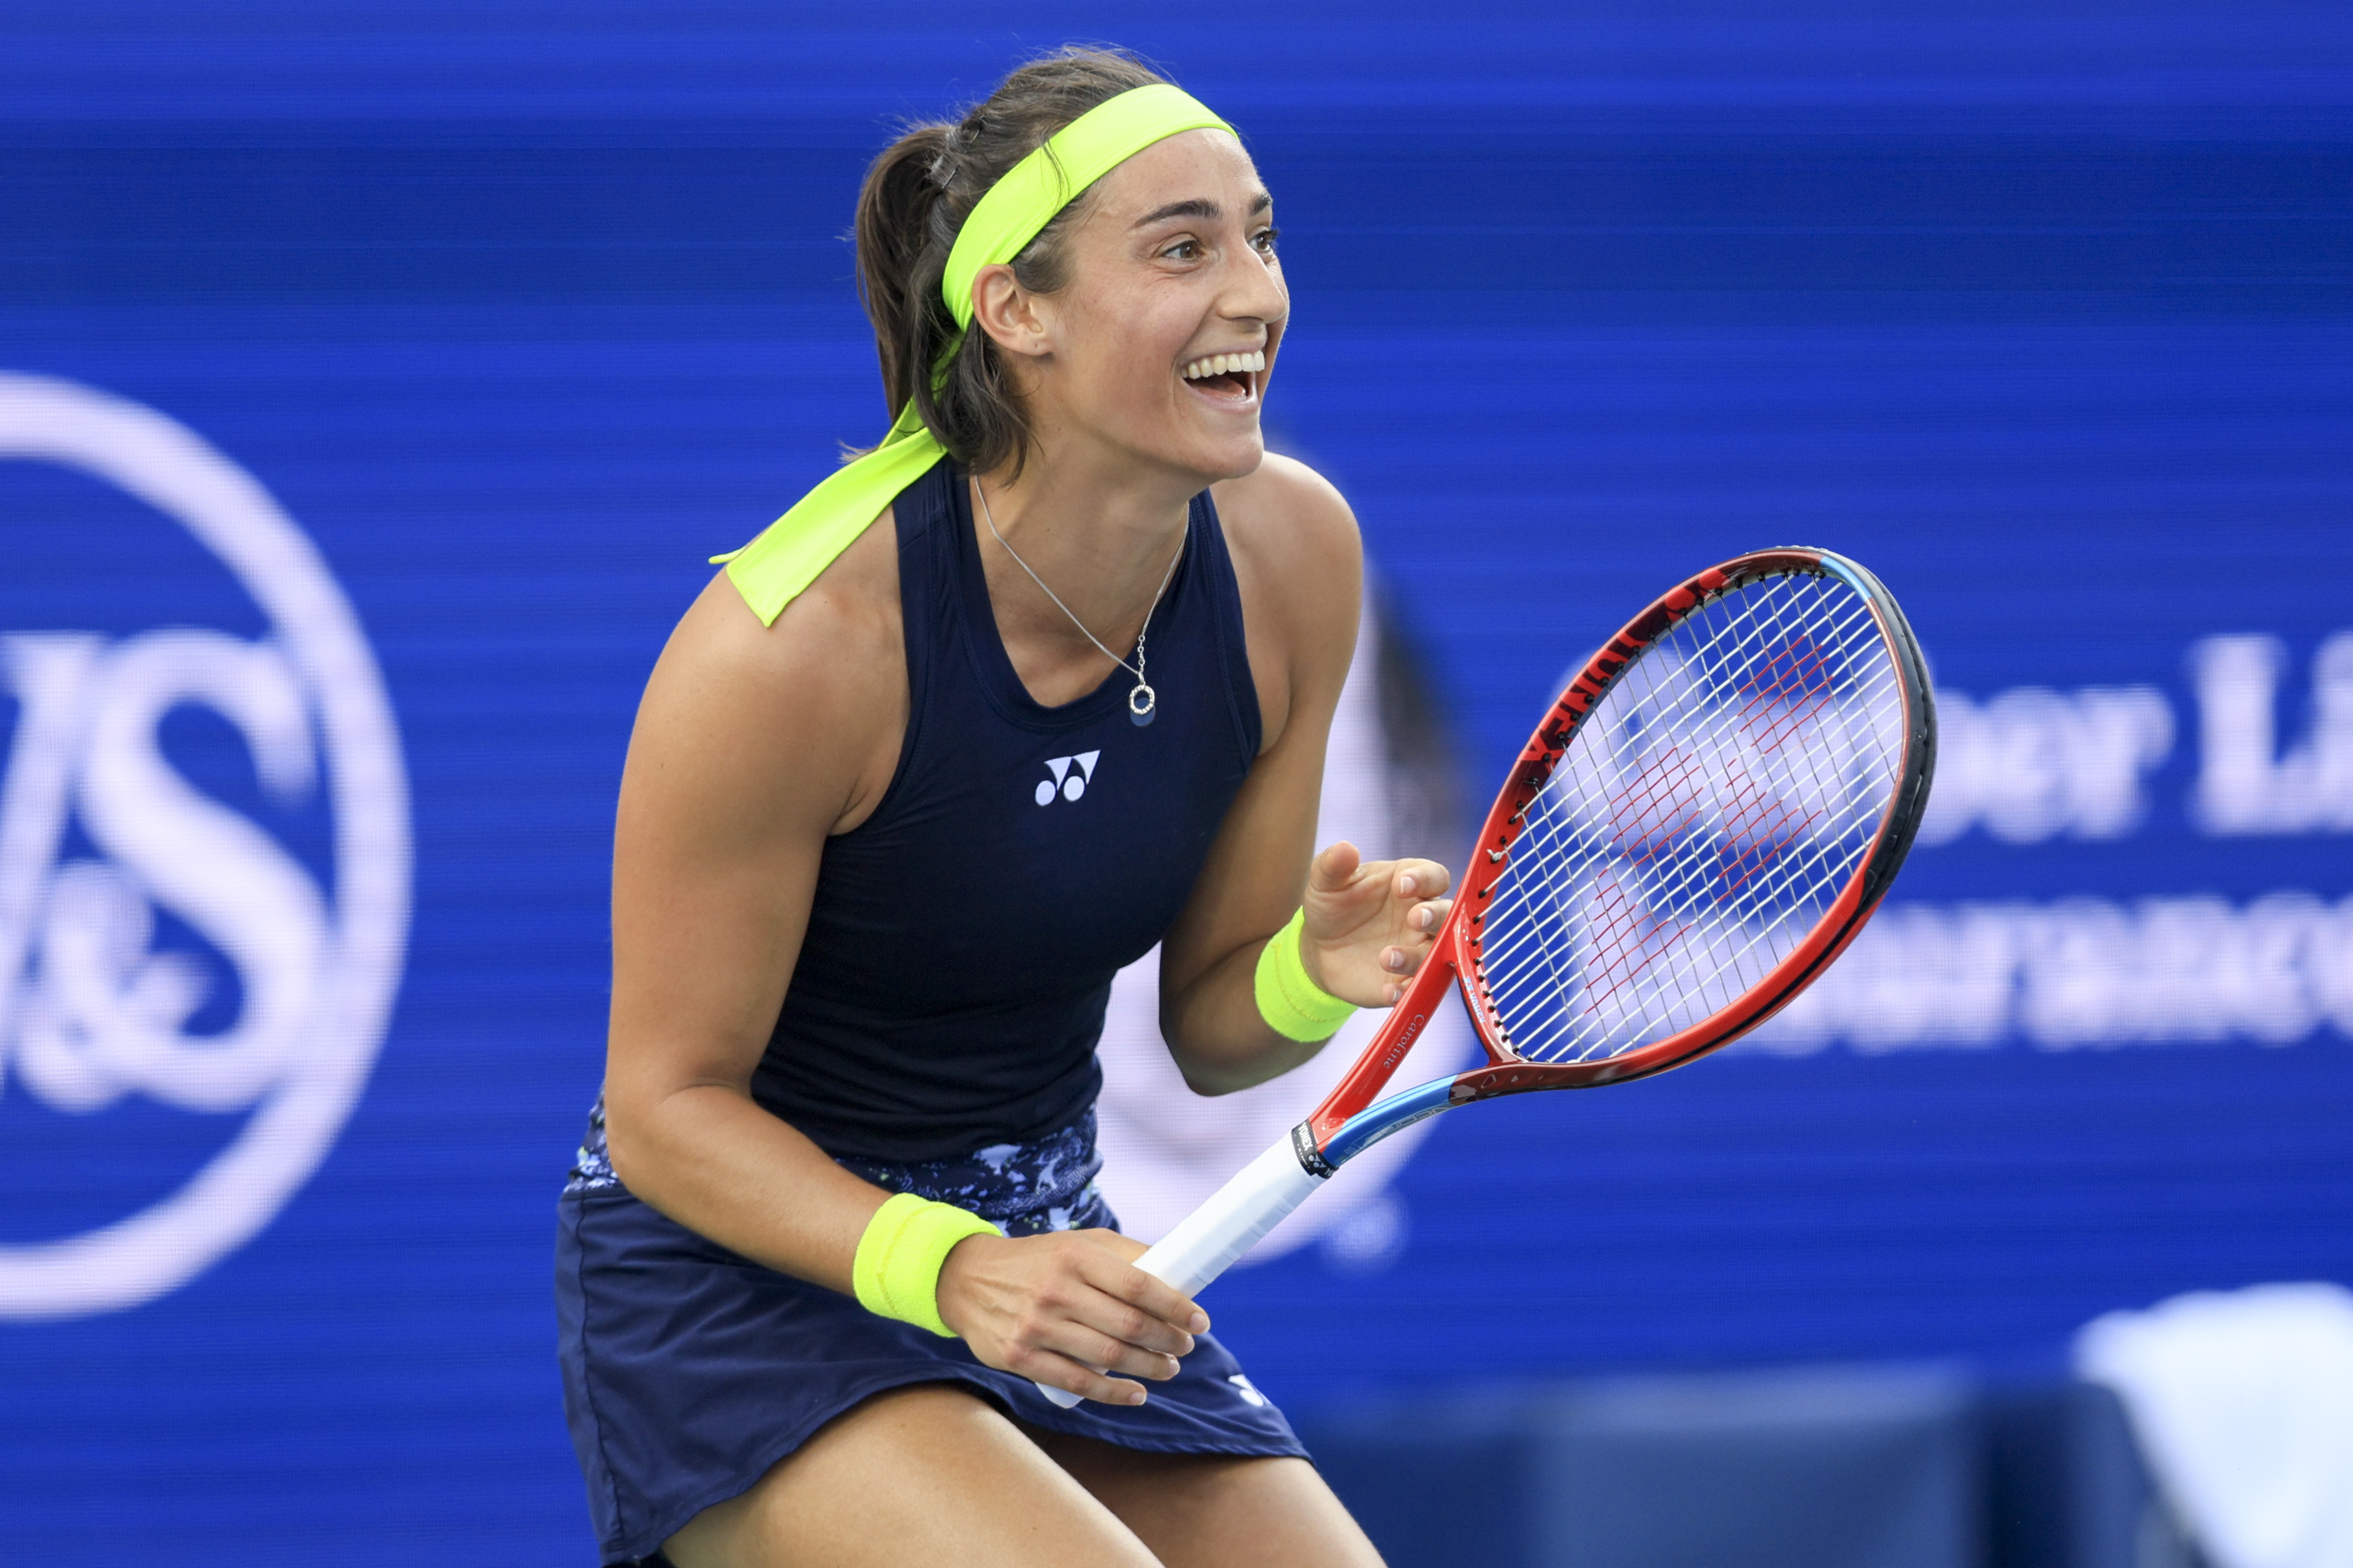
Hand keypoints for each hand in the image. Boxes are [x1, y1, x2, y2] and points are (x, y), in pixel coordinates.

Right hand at [935, 1228, 1210, 1405]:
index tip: (1201, 1321)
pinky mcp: (1019, 1358)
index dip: (1176, 1306)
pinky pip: (1078, 1383)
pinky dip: (1114, 1393)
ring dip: (1149, 1368)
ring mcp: (1035, 1327)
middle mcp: (1055, 1290)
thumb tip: (1179, 1272)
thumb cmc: (1039, 1261)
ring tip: (1169, 1368)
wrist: (966, 1279)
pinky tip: (1137, 1393)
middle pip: (1129, 1325)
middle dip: (1168, 1341)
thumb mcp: (1079, 1243)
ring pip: (1108, 1357)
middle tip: (1185, 1347)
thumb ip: (1125, 1255)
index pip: (1139, 1285)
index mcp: (1075, 1256)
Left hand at [1299, 841, 1453, 1006]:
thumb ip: (1334, 865)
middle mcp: (1422, 915)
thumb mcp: (1326, 883)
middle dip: (1435, 916)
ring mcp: (1418, 948)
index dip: (1424, 879)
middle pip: (1447, 914)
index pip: (1434, 876)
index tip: (1401, 884)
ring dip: (1416, 956)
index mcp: (1409, 882)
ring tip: (1385, 957)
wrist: (1320, 949)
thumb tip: (1345, 848)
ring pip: (1436, 952)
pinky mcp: (1409, 978)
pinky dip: (1408, 990)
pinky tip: (1389, 991)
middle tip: (1414, 919)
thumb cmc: (1332, 906)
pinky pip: (1419, 986)